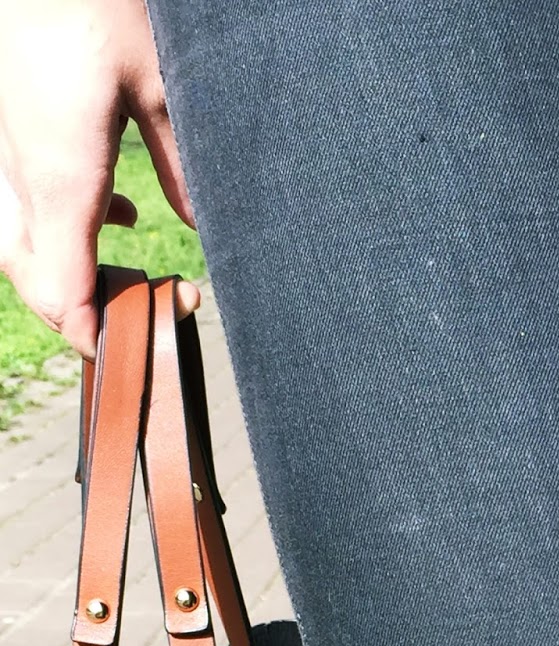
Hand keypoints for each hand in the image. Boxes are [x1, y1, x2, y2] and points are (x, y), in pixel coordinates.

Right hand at [0, 0, 199, 360]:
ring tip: (130, 277)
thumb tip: (200, 225)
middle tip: (142, 320)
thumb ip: (179, 164)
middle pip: (36, 282)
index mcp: (61, 179)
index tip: (121, 357)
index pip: (62, 292)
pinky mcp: (6, 136)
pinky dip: (61, 231)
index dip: (90, 336)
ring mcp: (5, 157)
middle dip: (82, 315)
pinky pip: (21, 207)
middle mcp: (21, 178)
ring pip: (23, 248)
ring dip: (71, 275)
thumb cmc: (92, 8)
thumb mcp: (158, 85)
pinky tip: (114, 215)